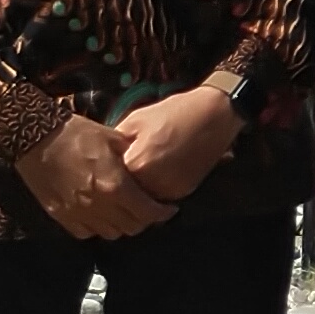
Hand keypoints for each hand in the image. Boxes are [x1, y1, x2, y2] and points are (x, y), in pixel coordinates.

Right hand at [17, 112, 175, 237]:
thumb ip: (133, 156)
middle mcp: (98, 205)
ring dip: (122, 225)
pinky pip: (86, 233)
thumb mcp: (112, 138)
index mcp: (115, 185)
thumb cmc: (75, 133)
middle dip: (144, 220)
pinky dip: (97, 227)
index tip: (168, 209)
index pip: (147, 212)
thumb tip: (149, 165)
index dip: (162, 213)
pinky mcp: (60, 216)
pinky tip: (100, 214)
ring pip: (110, 233)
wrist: (33, 138)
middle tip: (147, 209)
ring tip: (125, 211)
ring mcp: (77, 213)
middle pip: (131, 228)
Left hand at [112, 84, 242, 202]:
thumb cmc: (173, 113)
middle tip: (117, 173)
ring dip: (138, 192)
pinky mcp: (185, 191)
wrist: (213, 115)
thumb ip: (115, 144)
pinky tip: (156, 172)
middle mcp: (154, 184)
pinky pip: (161, 197)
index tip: (102, 167)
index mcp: (137, 164)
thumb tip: (100, 157)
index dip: (106, 173)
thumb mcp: (135, 121)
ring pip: (144, 200)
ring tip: (138, 173)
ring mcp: (172, 190)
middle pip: (126, 196)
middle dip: (120, 187)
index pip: (110, 181)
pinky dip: (156, 190)